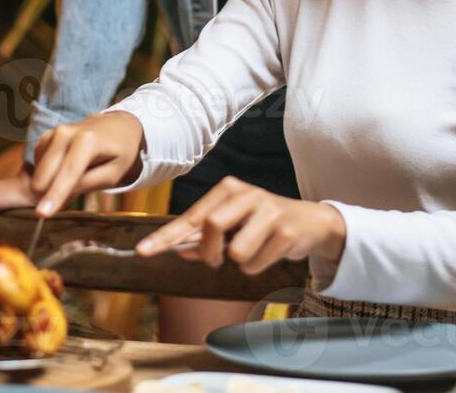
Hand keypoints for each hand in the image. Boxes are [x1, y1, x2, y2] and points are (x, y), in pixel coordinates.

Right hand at [29, 111, 144, 216]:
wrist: (115, 127)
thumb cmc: (118, 153)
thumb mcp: (112, 174)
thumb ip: (87, 184)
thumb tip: (60, 197)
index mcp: (88, 141)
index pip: (69, 173)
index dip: (55, 195)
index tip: (42, 214)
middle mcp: (66, 133)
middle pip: (47, 173)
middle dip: (48, 193)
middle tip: (65, 201)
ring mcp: (53, 133)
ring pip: (39, 171)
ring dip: (48, 184)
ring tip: (71, 181)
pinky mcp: (45, 137)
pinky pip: (38, 164)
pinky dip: (46, 174)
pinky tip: (62, 172)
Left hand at [135, 176, 346, 275]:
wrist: (311, 222)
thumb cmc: (264, 223)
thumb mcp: (233, 223)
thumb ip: (205, 236)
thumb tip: (180, 249)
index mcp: (228, 189)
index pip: (191, 217)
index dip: (165, 237)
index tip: (143, 252)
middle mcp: (246, 194)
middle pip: (211, 227)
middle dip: (209, 252)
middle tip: (217, 260)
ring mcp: (267, 210)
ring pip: (235, 252)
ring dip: (241, 262)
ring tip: (255, 250)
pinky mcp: (284, 230)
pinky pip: (256, 263)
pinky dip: (258, 266)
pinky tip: (272, 252)